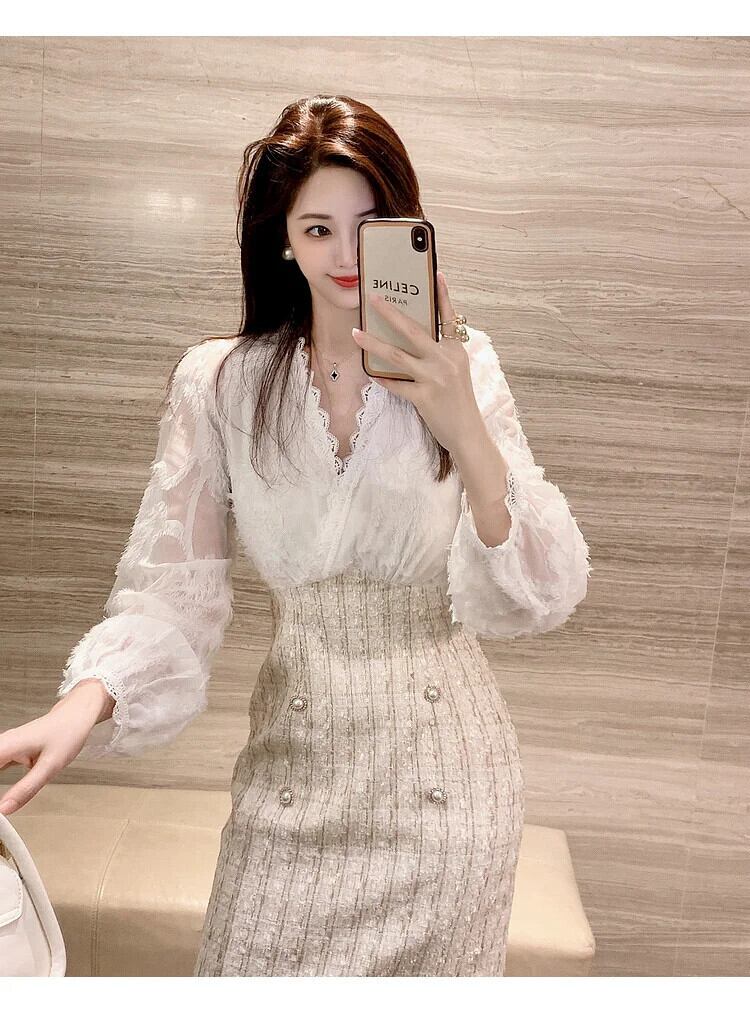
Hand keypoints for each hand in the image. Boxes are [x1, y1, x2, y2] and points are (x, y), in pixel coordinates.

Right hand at [0, 687, 107, 814]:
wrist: (76, 716)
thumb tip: (3, 810)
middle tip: (0, 812)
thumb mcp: (50, 766)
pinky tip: (1, 795)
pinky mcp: (9, 751)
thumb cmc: (67, 735)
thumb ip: (26, 789)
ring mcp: (4, 747)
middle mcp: (1, 745)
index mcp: (6, 746)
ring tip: (0, 809)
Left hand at [352, 270, 481, 452]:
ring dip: (373, 344)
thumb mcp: (456, 371)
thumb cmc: (459, 402)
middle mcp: (446, 360)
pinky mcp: (424, 397)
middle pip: (413, 330)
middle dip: (390, 313)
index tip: (435, 274)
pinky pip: (396, 384)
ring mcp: (435, 378)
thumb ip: (440, 353)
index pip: (448, 317)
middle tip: (373, 299)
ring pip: (397, 356)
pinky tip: (370, 373)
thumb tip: (414, 339)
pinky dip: (382, 378)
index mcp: (455, 350)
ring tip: (356, 333)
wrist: (468, 432)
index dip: (442, 295)